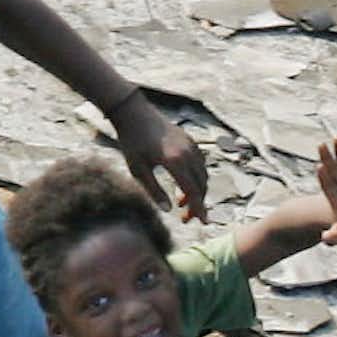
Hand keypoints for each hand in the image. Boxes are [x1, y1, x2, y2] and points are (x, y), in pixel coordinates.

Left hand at [111, 90, 206, 220]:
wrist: (134, 114)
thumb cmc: (132, 142)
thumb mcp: (138, 171)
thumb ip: (154, 191)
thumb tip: (168, 210)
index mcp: (174, 161)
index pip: (193, 191)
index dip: (199, 208)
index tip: (204, 222)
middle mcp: (187, 153)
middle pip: (201, 184)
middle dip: (198, 203)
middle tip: (186, 217)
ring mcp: (191, 145)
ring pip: (203, 174)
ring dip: (197, 191)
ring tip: (181, 202)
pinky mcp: (190, 140)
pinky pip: (200, 163)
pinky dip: (197, 177)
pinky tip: (184, 184)